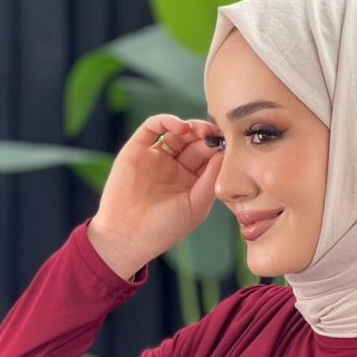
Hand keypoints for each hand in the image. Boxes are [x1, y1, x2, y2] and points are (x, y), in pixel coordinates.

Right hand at [89, 113, 223, 270]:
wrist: (126, 235)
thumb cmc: (164, 229)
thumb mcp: (196, 207)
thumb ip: (210, 180)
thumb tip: (222, 154)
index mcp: (191, 183)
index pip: (209, 158)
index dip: (219, 149)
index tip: (229, 145)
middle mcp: (174, 168)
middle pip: (195, 143)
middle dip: (207, 136)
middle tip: (216, 134)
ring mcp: (156, 157)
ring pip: (177, 133)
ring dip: (191, 127)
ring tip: (201, 131)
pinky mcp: (137, 149)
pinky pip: (153, 127)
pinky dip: (167, 121)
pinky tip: (180, 128)